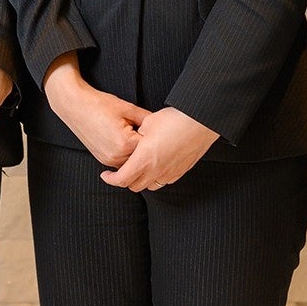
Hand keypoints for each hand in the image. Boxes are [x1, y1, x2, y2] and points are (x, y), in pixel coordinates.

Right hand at [42, 54, 148, 168]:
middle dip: (147, 147)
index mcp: (125, 143)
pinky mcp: (102, 159)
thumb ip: (147, 118)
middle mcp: (116, 156)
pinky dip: (126, 153)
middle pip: (142, 158)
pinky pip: (121, 161)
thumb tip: (161, 125)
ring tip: (135, 135)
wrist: (75, 105)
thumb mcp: (128, 108)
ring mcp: (108, 160)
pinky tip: (125, 140)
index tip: (159, 132)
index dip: (156, 138)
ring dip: (136, 152)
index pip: (150, 147)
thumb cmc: (98, 104)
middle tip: (149, 134)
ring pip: (132, 162)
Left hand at [99, 106, 218, 192]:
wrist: (201, 122)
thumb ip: (137, 135)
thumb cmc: (175, 119)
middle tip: (121, 169)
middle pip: (134, 186)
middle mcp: (156, 170)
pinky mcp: (181, 171)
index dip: (110, 179)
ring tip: (138, 167)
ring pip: (150, 186)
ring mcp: (170, 173)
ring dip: (141, 180)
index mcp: (144, 159)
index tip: (106, 175)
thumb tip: (134, 138)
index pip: (121, 179)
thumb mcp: (148, 122)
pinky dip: (156, 177)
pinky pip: (164, 181)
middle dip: (124, 179)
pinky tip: (156, 165)